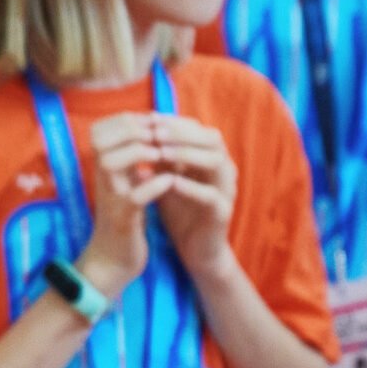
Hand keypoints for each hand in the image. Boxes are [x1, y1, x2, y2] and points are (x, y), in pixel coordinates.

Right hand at [72, 114, 173, 299]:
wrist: (113, 258)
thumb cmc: (124, 216)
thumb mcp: (124, 181)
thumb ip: (130, 155)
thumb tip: (148, 124)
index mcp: (100, 167)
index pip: (102, 128)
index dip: (130, 119)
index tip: (156, 123)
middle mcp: (98, 179)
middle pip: (102, 139)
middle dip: (136, 130)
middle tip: (161, 136)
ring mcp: (108, 199)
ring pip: (112, 162)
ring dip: (140, 153)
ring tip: (163, 155)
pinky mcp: (122, 220)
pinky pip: (134, 197)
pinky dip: (153, 186)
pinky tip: (169, 181)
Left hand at [147, 114, 237, 276]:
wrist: (197, 249)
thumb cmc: (181, 210)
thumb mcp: (167, 179)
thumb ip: (160, 158)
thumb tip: (139, 131)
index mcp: (212, 158)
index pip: (199, 129)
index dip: (175, 122)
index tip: (150, 118)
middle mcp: (224, 170)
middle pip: (212, 139)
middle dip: (182, 133)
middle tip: (155, 131)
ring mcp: (227, 190)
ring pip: (216, 162)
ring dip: (187, 154)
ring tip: (161, 152)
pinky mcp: (223, 212)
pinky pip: (211, 195)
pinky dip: (191, 187)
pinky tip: (170, 182)